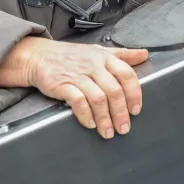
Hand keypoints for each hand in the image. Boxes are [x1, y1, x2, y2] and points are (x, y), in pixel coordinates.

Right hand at [0, 37, 147, 138]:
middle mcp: (93, 66)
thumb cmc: (70, 56)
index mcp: (104, 58)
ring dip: (105, 118)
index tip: (136, 109)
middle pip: (114, 91)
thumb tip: (144, 55)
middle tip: (124, 127)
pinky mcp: (63, 85)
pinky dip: (85, 115)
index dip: (134, 93)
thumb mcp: (98, 51)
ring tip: (108, 132)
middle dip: (121, 112)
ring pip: (98, 98)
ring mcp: (78, 75)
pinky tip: (90, 124)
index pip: (126, 74)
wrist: (38, 56)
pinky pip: (78, 101)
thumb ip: (122, 55)